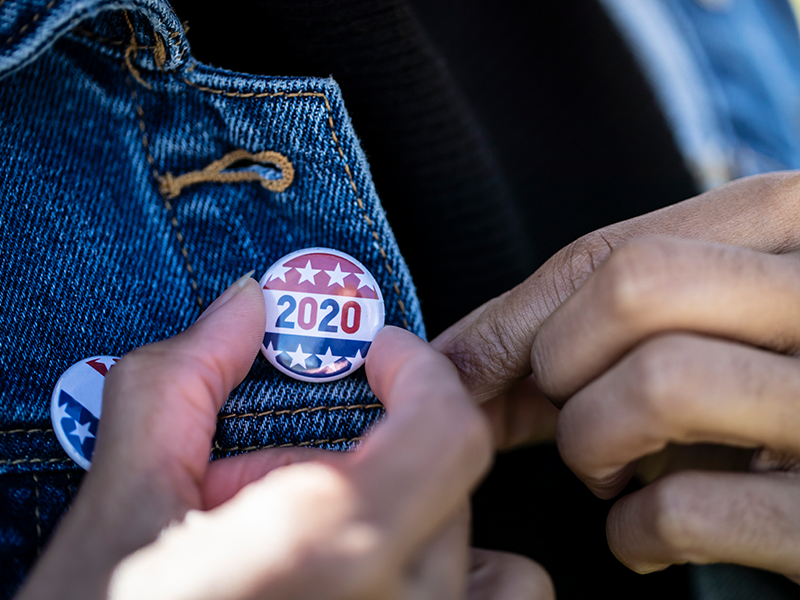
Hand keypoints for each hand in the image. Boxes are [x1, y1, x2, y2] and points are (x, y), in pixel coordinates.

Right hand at [18, 276, 552, 599]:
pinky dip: (456, 584)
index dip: (418, 370)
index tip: (379, 355)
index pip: (447, 427)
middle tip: (273, 486)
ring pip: (490, 560)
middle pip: (447, 484)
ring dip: (426, 523)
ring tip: (331, 543)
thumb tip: (242, 307)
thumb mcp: (118, 506)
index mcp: (328, 550)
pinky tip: (371, 585)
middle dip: (368, 455)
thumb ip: (183, 384)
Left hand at [433, 171, 799, 579]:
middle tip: (567, 414)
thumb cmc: (760, 385)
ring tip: (606, 472)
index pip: (612, 249)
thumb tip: (451, 360)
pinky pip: (687, 508)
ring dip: (591, 445)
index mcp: (794, 227)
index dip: (512, 318)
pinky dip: (632, 534)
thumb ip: (599, 318)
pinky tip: (644, 538)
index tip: (453, 366)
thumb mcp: (703, 321)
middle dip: (560, 367)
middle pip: (633, 288)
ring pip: (659, 381)